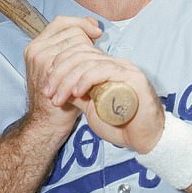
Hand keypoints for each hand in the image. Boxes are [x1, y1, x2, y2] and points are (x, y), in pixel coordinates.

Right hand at [23, 16, 102, 138]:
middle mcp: (36, 49)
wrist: (46, 122)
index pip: (61, 22)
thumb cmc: (60, 97)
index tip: (96, 32)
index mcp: (36, 46)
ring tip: (93, 67)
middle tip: (97, 55)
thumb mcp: (61, 71)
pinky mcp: (50, 68)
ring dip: (90, 51)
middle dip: (89, 39)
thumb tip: (92, 32)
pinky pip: (79, 53)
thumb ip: (69, 52)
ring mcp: (41, 58)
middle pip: (72, 30)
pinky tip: (93, 71)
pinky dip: (90, 60)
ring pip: (77, 40)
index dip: (81, 23)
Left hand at [43, 21, 163, 152]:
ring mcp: (125, 68)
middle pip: (80, 54)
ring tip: (58, 98)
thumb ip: (78, 95)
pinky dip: (86, 79)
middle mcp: (115, 63)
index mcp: (106, 66)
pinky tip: (76, 93)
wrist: (144, 140)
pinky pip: (103, 70)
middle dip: (59, 73)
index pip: (79, 52)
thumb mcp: (90, 107)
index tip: (47, 86)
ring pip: (88, 61)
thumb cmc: (120, 125)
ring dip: (67, 79)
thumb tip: (58, 87)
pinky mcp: (132, 77)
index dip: (59, 65)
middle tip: (48, 93)